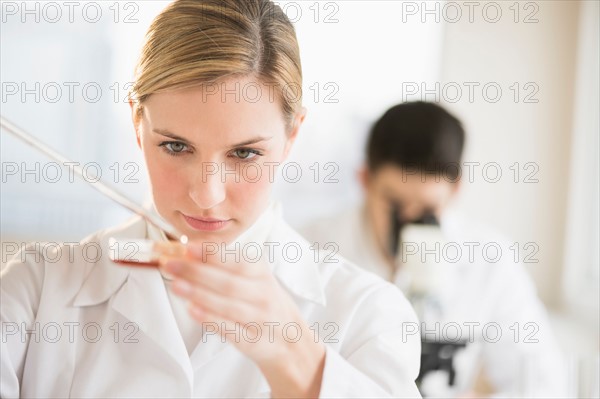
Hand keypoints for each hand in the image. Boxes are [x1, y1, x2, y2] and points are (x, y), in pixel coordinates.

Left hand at [159, 242, 324, 397]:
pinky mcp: (252, 340)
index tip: (187, 247)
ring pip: (228, 305)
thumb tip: (188, 253)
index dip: (212, 253)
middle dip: (197, 272)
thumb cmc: (261, 301)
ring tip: (176, 285)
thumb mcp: (253, 278)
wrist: (291, 338)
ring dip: (199, 294)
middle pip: (228, 282)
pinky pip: (230, 329)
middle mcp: (262, 294)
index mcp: (261, 273)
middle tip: (170, 264)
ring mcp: (259, 318)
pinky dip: (210, 319)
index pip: (237, 260)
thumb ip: (224, 265)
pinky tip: (192, 310)